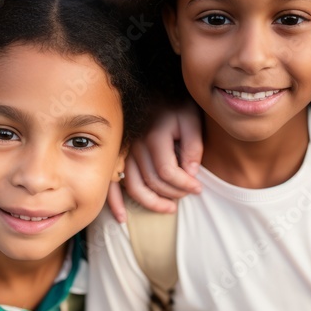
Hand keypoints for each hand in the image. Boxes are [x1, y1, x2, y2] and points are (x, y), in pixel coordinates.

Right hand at [106, 104, 203, 221]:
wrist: (152, 92)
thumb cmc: (175, 105)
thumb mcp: (191, 119)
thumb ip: (193, 146)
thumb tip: (191, 174)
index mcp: (154, 136)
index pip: (168, 172)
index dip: (185, 185)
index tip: (199, 188)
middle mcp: (135, 146)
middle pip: (153, 182)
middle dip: (174, 193)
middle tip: (189, 194)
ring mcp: (123, 152)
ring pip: (134, 187)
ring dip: (152, 203)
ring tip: (170, 208)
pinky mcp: (116, 157)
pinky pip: (111, 184)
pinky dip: (115, 203)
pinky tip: (123, 218)